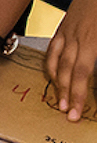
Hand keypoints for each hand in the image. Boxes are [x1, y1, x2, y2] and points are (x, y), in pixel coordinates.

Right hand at [46, 0, 96, 121]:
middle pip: (69, 72)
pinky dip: (50, 65)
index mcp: (92, 41)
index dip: (79, 94)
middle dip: (68, 95)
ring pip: (58, 63)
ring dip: (58, 84)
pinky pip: (53, 50)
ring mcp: (67, 33)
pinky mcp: (63, 28)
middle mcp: (77, 39)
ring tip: (59, 102)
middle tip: (67, 114)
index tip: (77, 111)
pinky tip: (52, 76)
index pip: (83, 73)